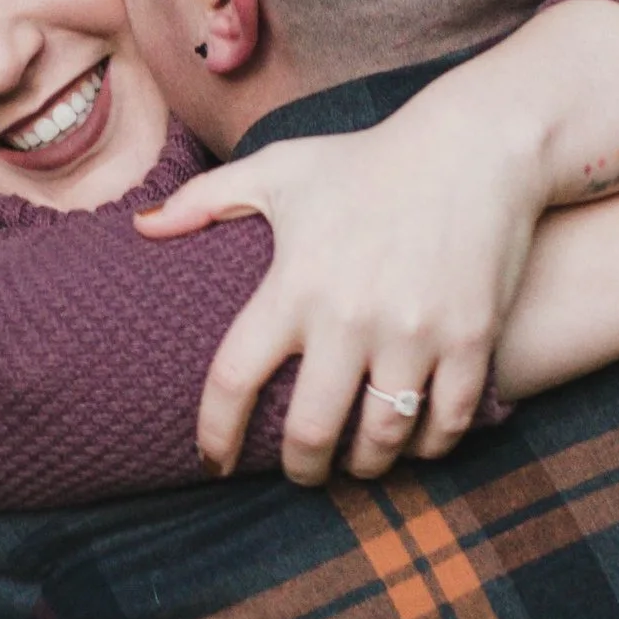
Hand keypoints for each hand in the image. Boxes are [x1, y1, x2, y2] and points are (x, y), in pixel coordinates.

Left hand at [138, 93, 551, 484]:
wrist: (476, 146)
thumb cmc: (367, 160)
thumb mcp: (281, 169)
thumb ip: (205, 200)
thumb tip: (141, 226)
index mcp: (294, 284)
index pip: (235, 379)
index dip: (216, 433)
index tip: (212, 462)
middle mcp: (350, 316)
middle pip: (311, 431)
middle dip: (302, 468)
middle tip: (302, 472)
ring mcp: (414, 332)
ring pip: (383, 438)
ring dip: (366, 465)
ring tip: (358, 463)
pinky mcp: (470, 338)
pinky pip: (446, 421)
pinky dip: (429, 447)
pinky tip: (415, 444)